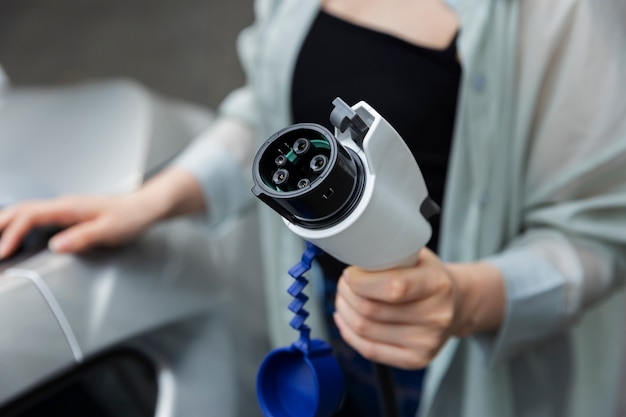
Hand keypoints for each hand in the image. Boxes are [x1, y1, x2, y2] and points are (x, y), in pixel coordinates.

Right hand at [0, 167, 206, 258]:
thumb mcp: (110, 230)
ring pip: (24, 212)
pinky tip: (14, 236)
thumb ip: (83, 237)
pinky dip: (18, 225)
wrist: (145, 207)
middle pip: (19, 210)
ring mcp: (64, 209)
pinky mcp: (67, 215)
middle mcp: (62, 205)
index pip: (29, 217)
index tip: (2, 253)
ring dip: (5, 224)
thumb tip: (56, 245)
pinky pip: (34, 217)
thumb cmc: (131, 217)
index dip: (11, 234)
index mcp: (68, 207)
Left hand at [333, 248, 504, 369]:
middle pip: (372, 310)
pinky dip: (349, 333)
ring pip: (365, 330)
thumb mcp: (417, 255)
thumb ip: (389, 254)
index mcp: (437, 284)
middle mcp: (436, 316)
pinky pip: (369, 350)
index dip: (360, 281)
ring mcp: (426, 342)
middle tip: (344, 284)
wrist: (456, 304)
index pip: (392, 287)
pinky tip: (345, 319)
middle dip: (347, 294)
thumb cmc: (428, 276)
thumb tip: (352, 257)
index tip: (350, 274)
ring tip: (344, 299)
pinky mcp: (415, 360)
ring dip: (345, 312)